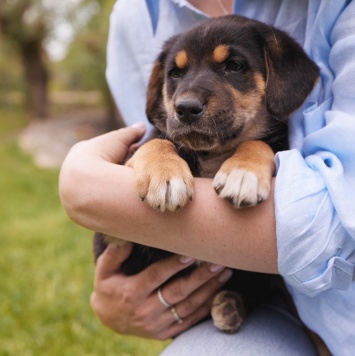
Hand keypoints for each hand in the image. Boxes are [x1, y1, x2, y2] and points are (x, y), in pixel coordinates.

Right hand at [90, 243, 232, 339]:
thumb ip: (114, 254)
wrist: (109, 319)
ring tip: (224, 274)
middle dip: (200, 276)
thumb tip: (128, 238)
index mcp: (132, 293)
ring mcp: (157, 324)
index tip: (190, 254)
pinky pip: (189, 321)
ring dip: (209, 290)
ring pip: (188, 306)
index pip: (156, 276)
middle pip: (178, 292)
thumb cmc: (109, 287)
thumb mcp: (104, 271)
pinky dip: (206, 307)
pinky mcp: (165, 332)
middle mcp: (146, 310)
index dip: (173, 265)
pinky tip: (218, 292)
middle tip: (217, 263)